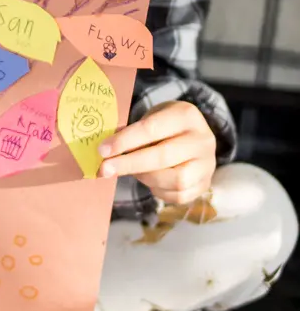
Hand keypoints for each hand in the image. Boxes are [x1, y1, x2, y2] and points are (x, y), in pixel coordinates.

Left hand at [98, 101, 216, 203]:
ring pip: (174, 179)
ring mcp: (207, 164)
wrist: (192, 137)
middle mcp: (202, 139)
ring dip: (145, 178)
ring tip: (132, 171)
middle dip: (129, 164)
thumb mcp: (151, 118)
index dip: (125, 141)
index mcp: (187, 115)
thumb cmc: (165, 125)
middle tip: (104, 169)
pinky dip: (158, 190)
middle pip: (163, 156)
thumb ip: (132, 132)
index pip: (152, 128)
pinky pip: (178, 195)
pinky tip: (149, 181)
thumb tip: (105, 151)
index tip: (102, 150)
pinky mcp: (205, 184)